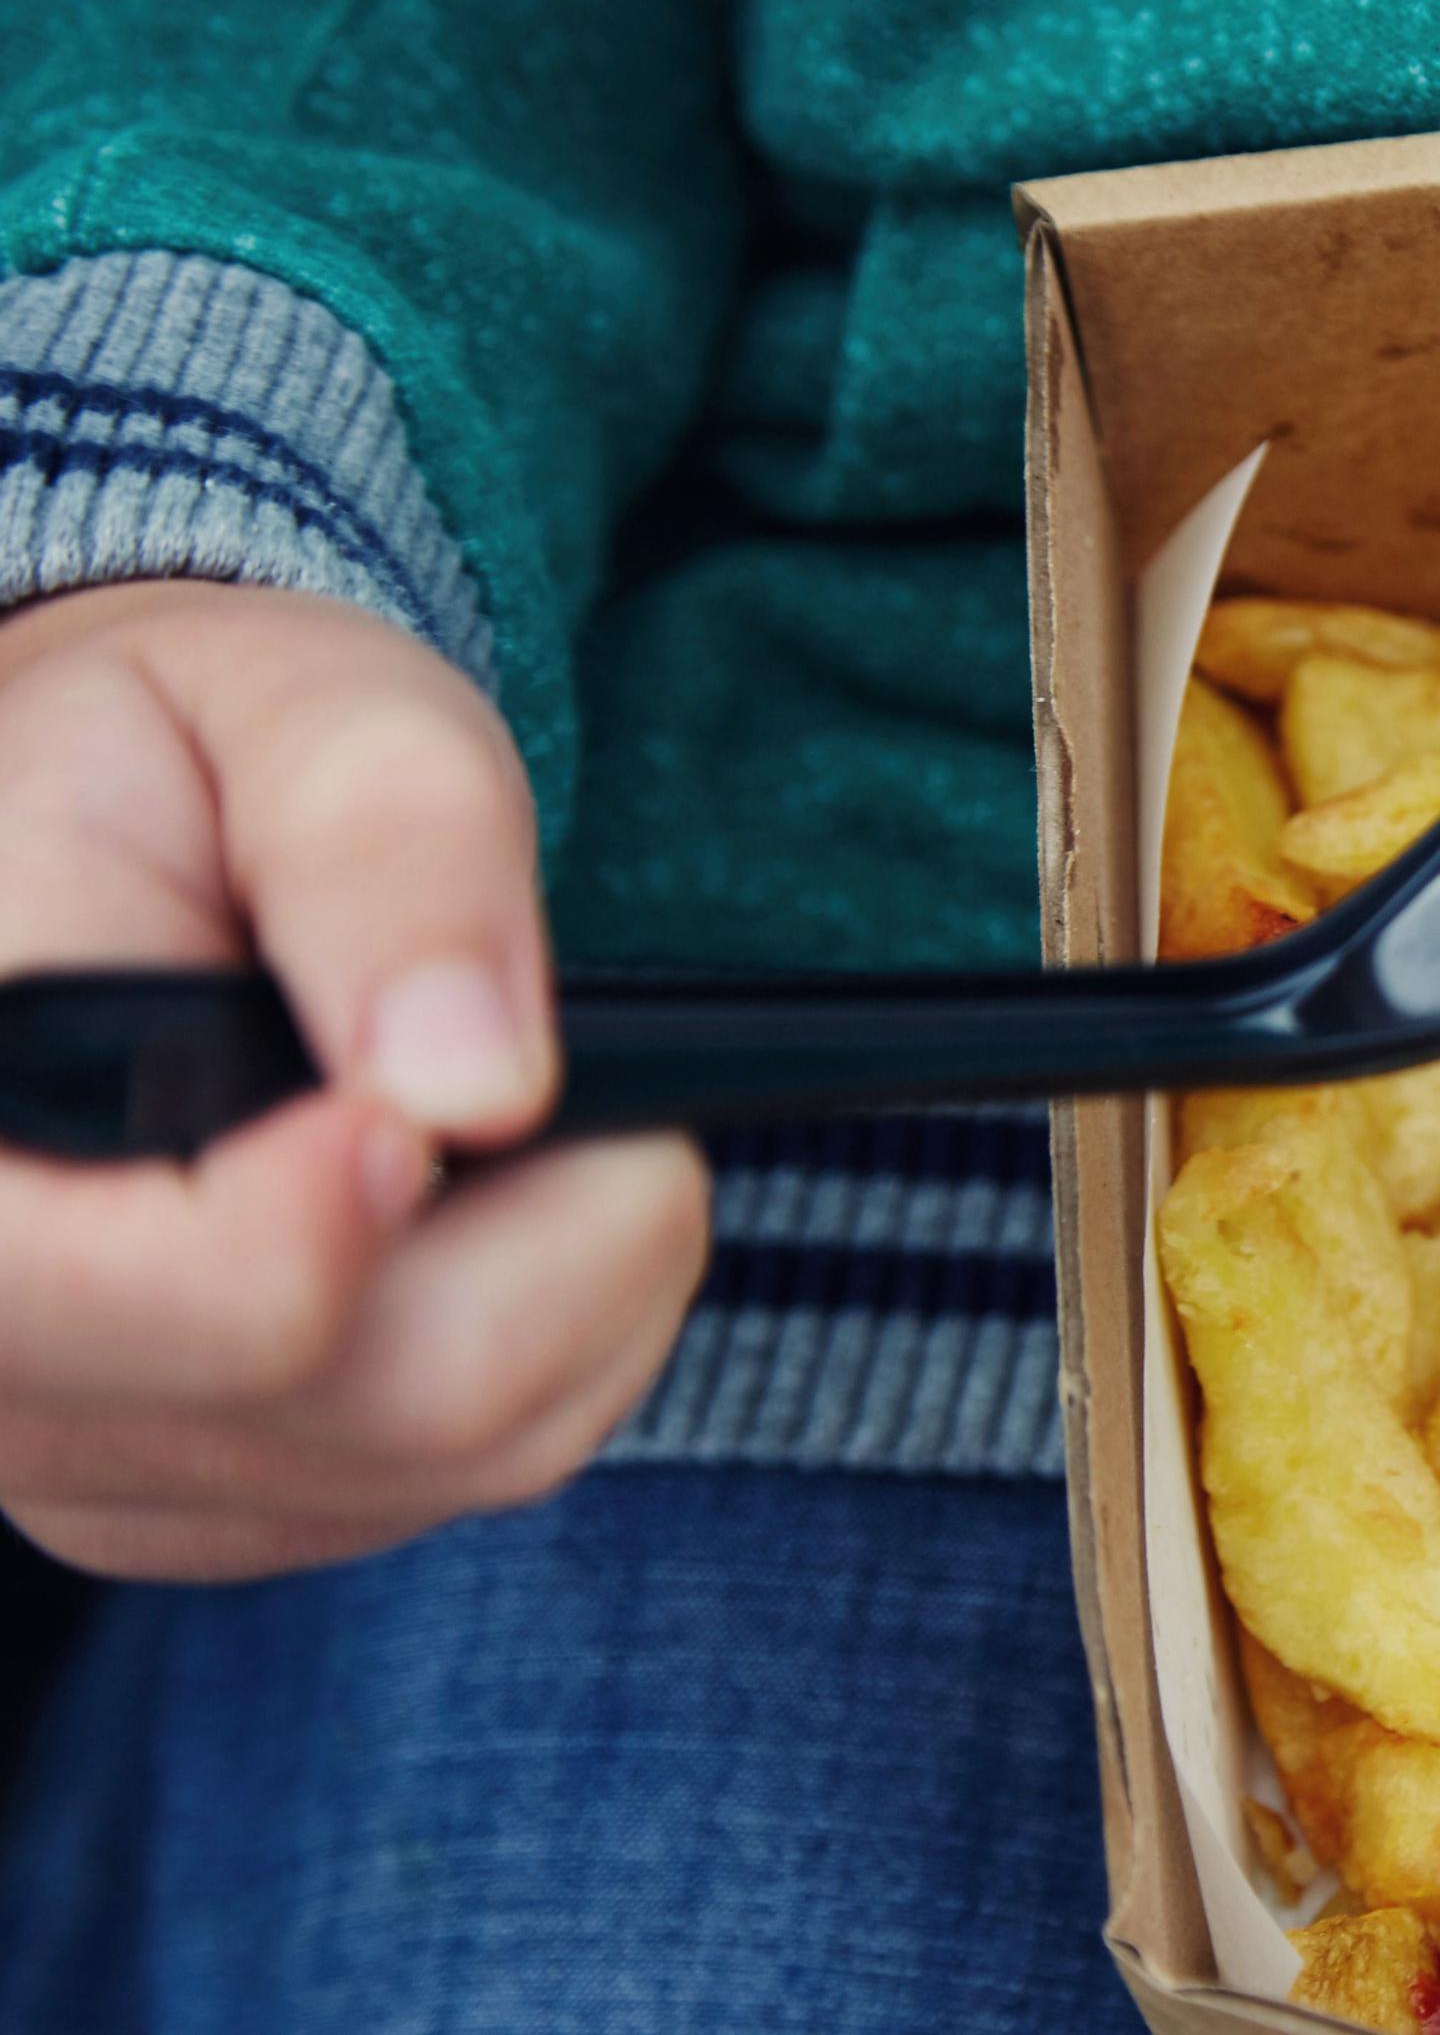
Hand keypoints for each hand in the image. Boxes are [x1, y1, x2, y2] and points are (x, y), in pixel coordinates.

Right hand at [0, 584, 705, 1580]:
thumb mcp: (292, 711)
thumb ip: (385, 841)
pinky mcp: (205, 1502)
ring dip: (575, 1260)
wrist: (112, 854)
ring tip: (490, 1098)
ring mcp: (89, 1455)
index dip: (321, 1223)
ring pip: (464, 1439)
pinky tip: (471, 1202)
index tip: (447, 1093)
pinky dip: (554, 1325)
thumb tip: (474, 1083)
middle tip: (521, 1049)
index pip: (119, 1300)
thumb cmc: (190, 762)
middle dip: (552, 1210)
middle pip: (379, 1398)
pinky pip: (475, 1462)